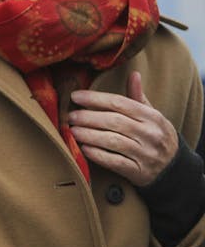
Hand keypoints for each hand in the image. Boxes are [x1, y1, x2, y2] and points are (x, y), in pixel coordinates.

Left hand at [69, 71, 178, 186]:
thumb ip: (138, 97)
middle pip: (115, 121)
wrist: (175, 169)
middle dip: (89, 117)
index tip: (75, 96)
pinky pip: (116, 162)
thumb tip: (134, 74)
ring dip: (90, 135)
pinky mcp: (139, 172)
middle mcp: (150, 134)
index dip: (96, 98)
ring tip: (73, 131)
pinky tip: (84, 149)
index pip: (120, 103)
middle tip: (71, 115)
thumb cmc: (156, 136)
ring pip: (114, 141)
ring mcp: (146, 154)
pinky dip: (98, 155)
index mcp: (152, 117)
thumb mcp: (153, 116)